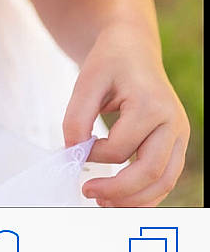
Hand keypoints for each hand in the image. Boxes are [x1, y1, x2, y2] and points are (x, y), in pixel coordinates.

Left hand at [62, 24, 189, 206]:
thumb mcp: (87, 79)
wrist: (133, 47)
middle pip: (151, 172)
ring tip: (104, 203)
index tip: (76, 149)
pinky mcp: (177, 143)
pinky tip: (121, 198)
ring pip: (164, 181)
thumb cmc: (110, 61)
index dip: (94, 156)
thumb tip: (73, 153)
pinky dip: (146, 193)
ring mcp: (179, 134)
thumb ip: (77, 116)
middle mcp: (172, 122)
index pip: (120, 148)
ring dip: (135, 200)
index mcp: (150, 104)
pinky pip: (167, 177)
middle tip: (87, 192)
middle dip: (118, 191)